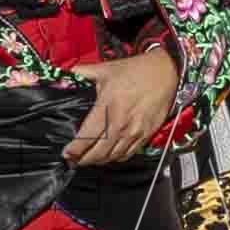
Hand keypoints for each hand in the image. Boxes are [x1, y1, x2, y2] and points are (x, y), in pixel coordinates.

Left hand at [64, 49, 178, 164]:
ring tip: (88, 159)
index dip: (75, 149)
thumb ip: (82, 73)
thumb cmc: (137, 70)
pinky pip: (128, 154)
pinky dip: (115, 158)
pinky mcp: (146, 135)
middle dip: (83, 159)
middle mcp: (122, 123)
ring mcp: (135, 131)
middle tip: (74, 160)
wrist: (166, 72)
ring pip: (113, 156)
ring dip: (98, 161)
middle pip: (99, 152)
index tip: (67, 153)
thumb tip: (63, 75)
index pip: (87, 136)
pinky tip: (108, 155)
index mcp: (108, 106)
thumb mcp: (105, 69)